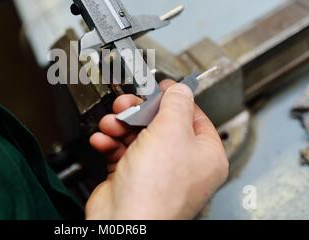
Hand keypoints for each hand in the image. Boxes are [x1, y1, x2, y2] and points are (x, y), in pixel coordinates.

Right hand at [87, 80, 228, 219]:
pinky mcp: (131, 177)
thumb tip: (180, 89)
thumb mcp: (171, 131)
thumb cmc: (156, 188)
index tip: (159, 88)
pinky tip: (103, 140)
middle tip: (126, 104)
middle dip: (138, 111)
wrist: (124, 220)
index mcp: (204, 155)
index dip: (175, 99)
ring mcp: (156, 172)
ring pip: (137, 135)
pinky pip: (121, 151)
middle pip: (160, 124)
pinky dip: (109, 143)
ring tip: (111, 124)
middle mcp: (182, 164)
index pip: (194, 116)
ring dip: (120, 126)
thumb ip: (176, 103)